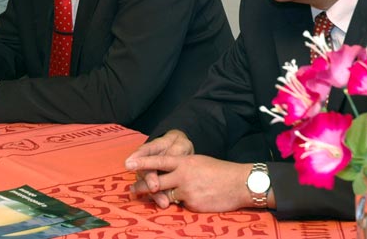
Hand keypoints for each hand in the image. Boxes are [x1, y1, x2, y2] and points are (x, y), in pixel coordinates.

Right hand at [125, 130, 193, 207]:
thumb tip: (171, 157)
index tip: (128, 164)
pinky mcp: (155, 185)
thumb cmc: (179, 147)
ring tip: (163, 202)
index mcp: (153, 148)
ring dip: (154, 194)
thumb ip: (175, 151)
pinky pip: (155, 192)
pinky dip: (160, 198)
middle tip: (154, 187)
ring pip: (147, 184)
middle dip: (148, 180)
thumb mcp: (180, 145)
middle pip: (144, 171)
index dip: (136, 158)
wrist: (182, 154)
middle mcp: (147, 162)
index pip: (143, 151)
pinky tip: (165, 204)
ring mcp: (149, 174)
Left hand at [126, 147, 253, 212]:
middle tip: (131, 190)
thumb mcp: (198, 162)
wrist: (239, 183)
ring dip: (158, 198)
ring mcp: (187, 190)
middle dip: (142, 186)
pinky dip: (181, 204)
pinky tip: (188, 201)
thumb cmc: (219, 171)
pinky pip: (181, 205)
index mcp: (184, 161)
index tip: (127, 164)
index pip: (159, 160)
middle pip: (156, 181)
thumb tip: (169, 173)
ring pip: (166, 195)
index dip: (142, 162)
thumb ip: (182, 167)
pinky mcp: (193, 204)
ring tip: (150, 199)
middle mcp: (183, 175)